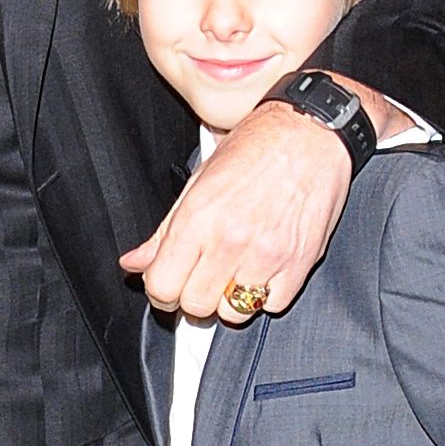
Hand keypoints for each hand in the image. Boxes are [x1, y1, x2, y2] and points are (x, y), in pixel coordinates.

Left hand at [120, 83, 400, 321]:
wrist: (309, 131)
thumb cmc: (256, 148)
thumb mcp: (199, 181)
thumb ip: (164, 232)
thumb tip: (134, 263)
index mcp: (198, 218)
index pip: (162, 287)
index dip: (160, 292)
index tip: (168, 286)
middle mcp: (230, 240)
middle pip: (195, 306)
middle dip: (194, 296)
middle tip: (202, 277)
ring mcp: (266, 255)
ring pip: (232, 314)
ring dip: (229, 300)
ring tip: (233, 273)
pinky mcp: (299, 264)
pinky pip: (272, 306)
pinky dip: (265, 296)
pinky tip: (263, 270)